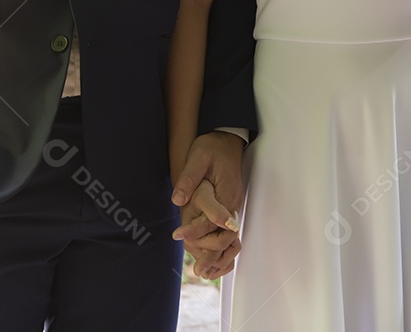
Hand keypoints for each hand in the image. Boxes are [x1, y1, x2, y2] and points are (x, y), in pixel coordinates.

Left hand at [171, 131, 244, 278]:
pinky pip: (229, 233)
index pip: (212, 219)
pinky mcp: (230, 207)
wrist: (227, 140)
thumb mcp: (198, 157)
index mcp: (225, 192)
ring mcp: (233, 206)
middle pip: (225, 236)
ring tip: (202, 270)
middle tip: (195, 269)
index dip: (195, 230)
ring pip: (229, 238)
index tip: (177, 235)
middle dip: (210, 253)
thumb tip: (178, 200)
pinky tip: (211, 258)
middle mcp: (233, 203)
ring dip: (217, 255)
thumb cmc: (213, 147)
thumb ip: (189, 178)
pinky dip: (223, 248)